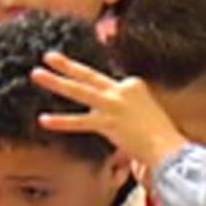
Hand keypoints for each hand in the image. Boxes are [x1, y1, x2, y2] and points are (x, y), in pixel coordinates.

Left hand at [30, 52, 186, 168]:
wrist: (169, 148)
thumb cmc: (164, 138)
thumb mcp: (150, 116)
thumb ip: (132, 113)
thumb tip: (121, 124)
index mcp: (134, 85)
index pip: (110, 84)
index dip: (104, 93)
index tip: (103, 100)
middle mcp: (122, 90)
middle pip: (90, 76)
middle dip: (67, 65)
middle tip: (48, 56)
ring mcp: (113, 105)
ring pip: (80, 91)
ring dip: (57, 82)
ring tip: (36, 74)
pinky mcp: (108, 122)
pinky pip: (80, 121)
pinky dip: (62, 121)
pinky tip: (44, 120)